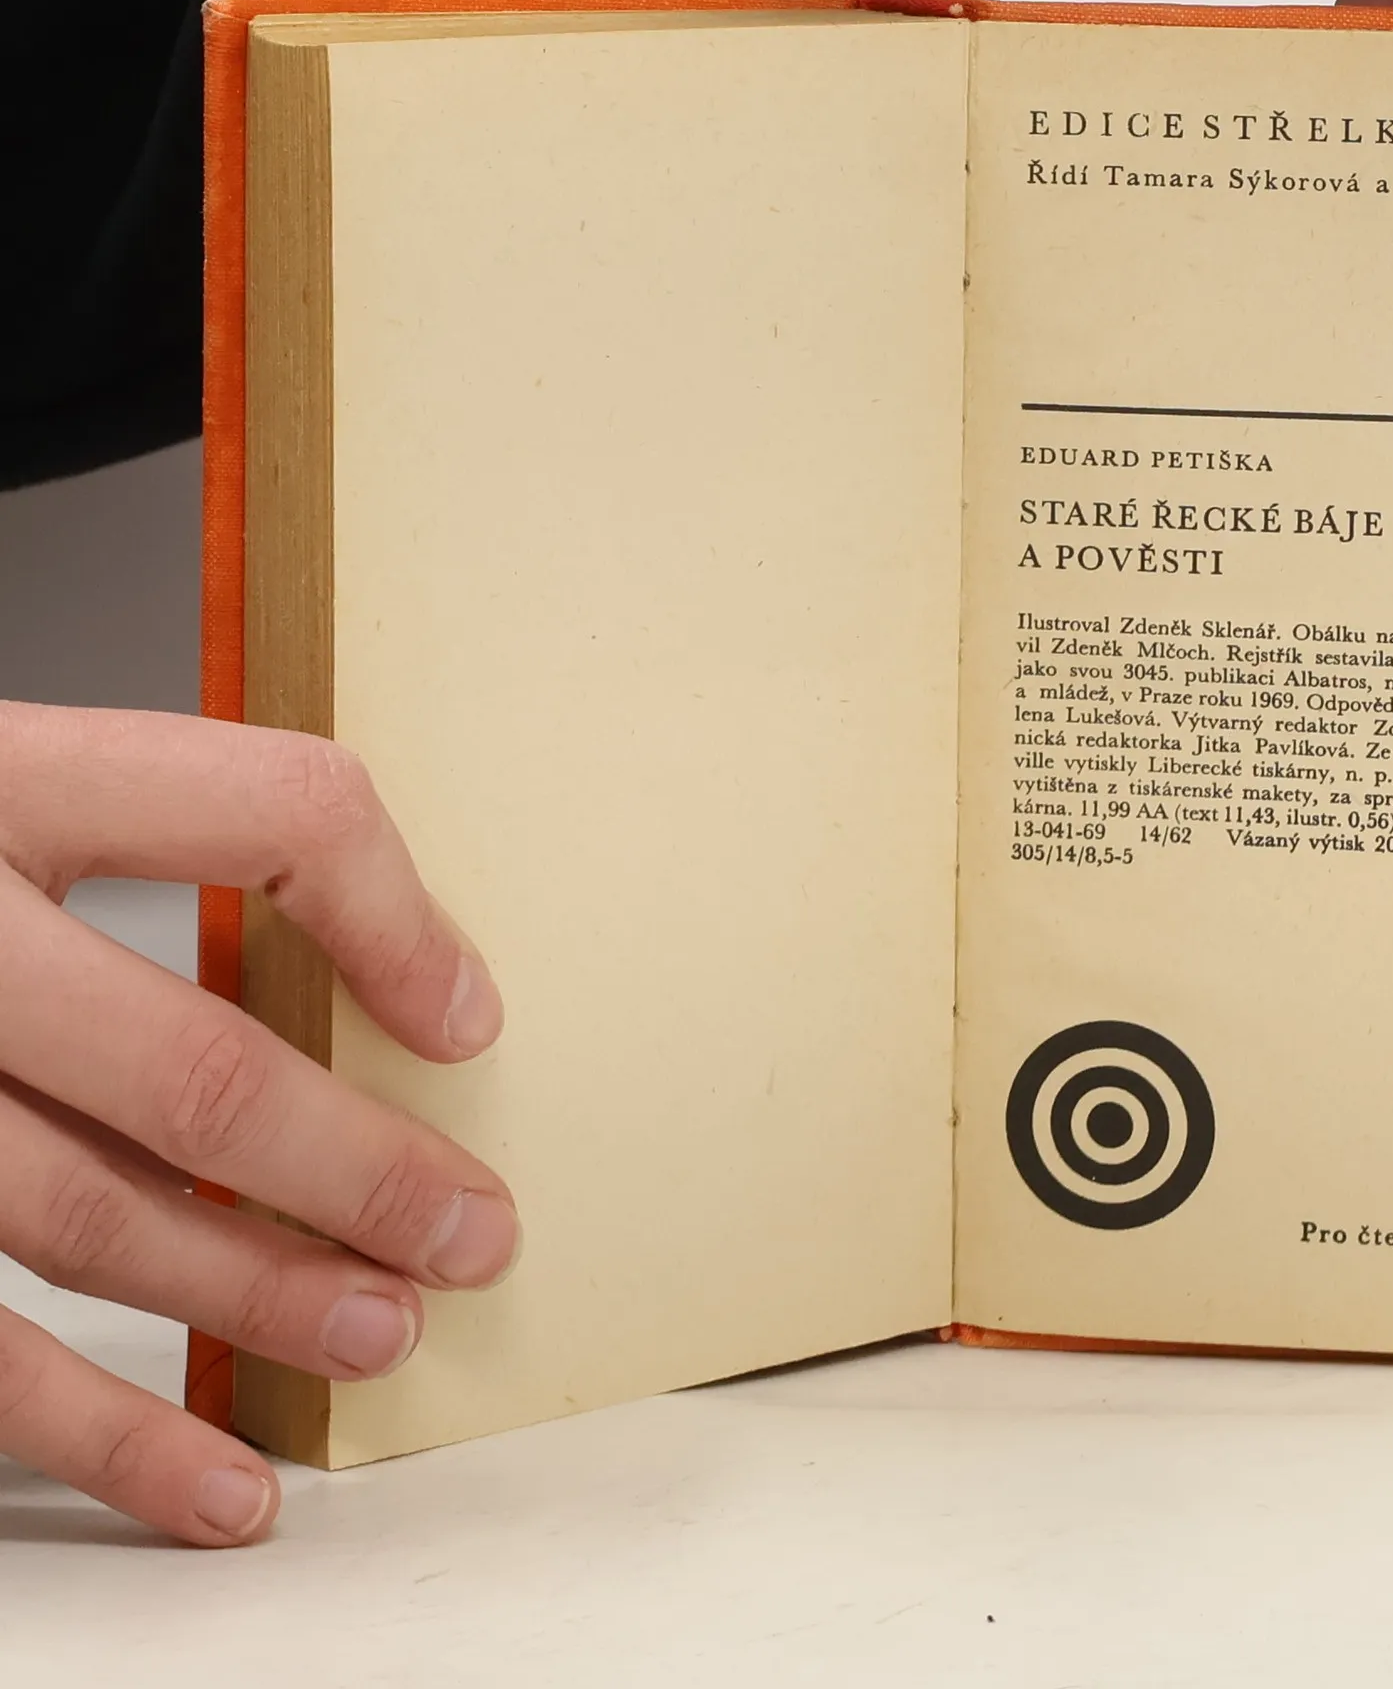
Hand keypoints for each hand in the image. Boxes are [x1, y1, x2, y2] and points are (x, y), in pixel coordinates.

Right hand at [0, 703, 517, 1545]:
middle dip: (357, 1172)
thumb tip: (393, 974)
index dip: (394, 914)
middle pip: (189, 1070)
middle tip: (472, 1234)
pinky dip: (112, 1437)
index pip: (269, 809)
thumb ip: (150, 843)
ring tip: (383, 1333)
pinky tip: (224, 1485)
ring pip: (87, 1222)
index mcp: (9, 779)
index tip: (469, 1021)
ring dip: (259, 1298)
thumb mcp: (11, 788)